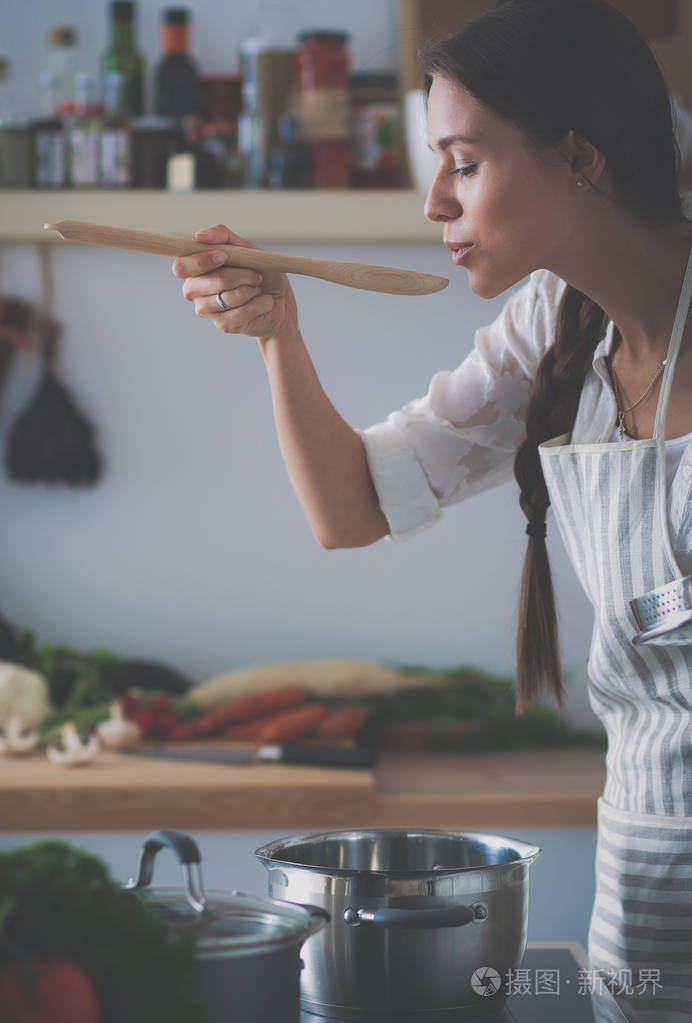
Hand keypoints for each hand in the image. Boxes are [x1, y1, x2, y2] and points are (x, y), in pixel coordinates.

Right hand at [171, 224, 297, 340]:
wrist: (280, 300)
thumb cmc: (259, 271)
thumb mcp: (244, 247)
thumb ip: (222, 236)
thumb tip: (199, 236)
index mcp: (193, 270)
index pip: (181, 267)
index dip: (201, 261)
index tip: (223, 256)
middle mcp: (194, 291)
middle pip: (214, 280)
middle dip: (242, 275)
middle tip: (256, 275)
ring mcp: (206, 310)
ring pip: (229, 297)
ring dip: (252, 290)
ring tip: (258, 289)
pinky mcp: (223, 325)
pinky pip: (241, 312)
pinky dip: (260, 304)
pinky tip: (263, 303)